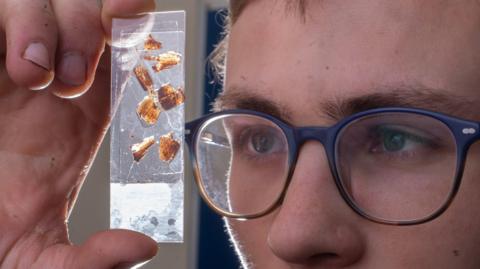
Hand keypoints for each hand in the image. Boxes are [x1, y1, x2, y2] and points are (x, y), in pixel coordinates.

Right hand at [0, 0, 157, 267]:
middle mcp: (53, 72)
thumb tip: (141, 248)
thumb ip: (90, 259)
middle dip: (88, 27)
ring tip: (37, 74)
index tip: (131, 19)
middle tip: (72, 80)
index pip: (122, 40)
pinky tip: (18, 64)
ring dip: (46, 23)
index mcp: (83, 105)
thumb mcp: (38, 253)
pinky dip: (13, 20)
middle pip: (89, 8)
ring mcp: (10, 56)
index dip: (133, 20)